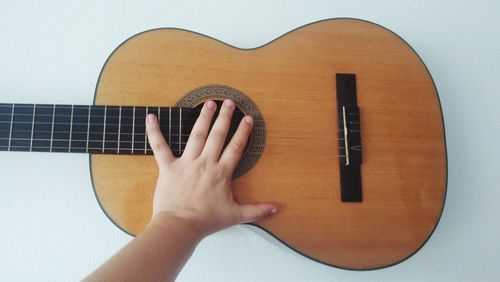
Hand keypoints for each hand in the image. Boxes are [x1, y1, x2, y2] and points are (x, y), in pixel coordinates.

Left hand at [145, 99, 276, 237]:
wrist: (180, 226)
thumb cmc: (206, 221)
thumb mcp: (235, 215)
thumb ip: (257, 211)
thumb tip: (276, 209)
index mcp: (221, 172)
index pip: (236, 147)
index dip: (243, 132)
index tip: (247, 118)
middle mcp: (205, 163)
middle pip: (218, 135)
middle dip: (225, 117)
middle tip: (229, 102)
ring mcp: (186, 163)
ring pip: (196, 135)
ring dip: (203, 118)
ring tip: (208, 104)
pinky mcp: (168, 167)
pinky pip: (160, 147)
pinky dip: (155, 132)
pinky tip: (151, 118)